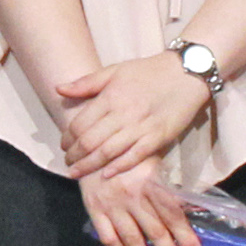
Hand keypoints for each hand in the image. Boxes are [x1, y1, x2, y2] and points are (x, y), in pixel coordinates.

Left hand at [53, 55, 213, 184]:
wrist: (187, 73)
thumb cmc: (148, 71)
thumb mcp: (115, 70)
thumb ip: (86, 82)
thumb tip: (58, 89)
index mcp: (110, 97)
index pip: (80, 124)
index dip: (67, 138)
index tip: (64, 145)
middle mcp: (123, 113)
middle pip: (90, 141)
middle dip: (75, 155)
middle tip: (68, 163)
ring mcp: (141, 127)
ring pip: (108, 152)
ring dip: (89, 165)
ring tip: (77, 172)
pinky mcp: (158, 137)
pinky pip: (135, 157)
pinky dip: (118, 167)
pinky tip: (105, 174)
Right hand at [79, 161, 200, 245]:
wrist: (91, 144)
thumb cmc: (129, 153)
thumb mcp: (152, 160)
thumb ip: (167, 186)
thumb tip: (190, 211)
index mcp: (150, 181)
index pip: (172, 214)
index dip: (185, 236)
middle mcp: (132, 195)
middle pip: (155, 231)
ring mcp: (111, 205)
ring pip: (131, 239)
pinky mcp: (94, 210)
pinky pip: (108, 238)